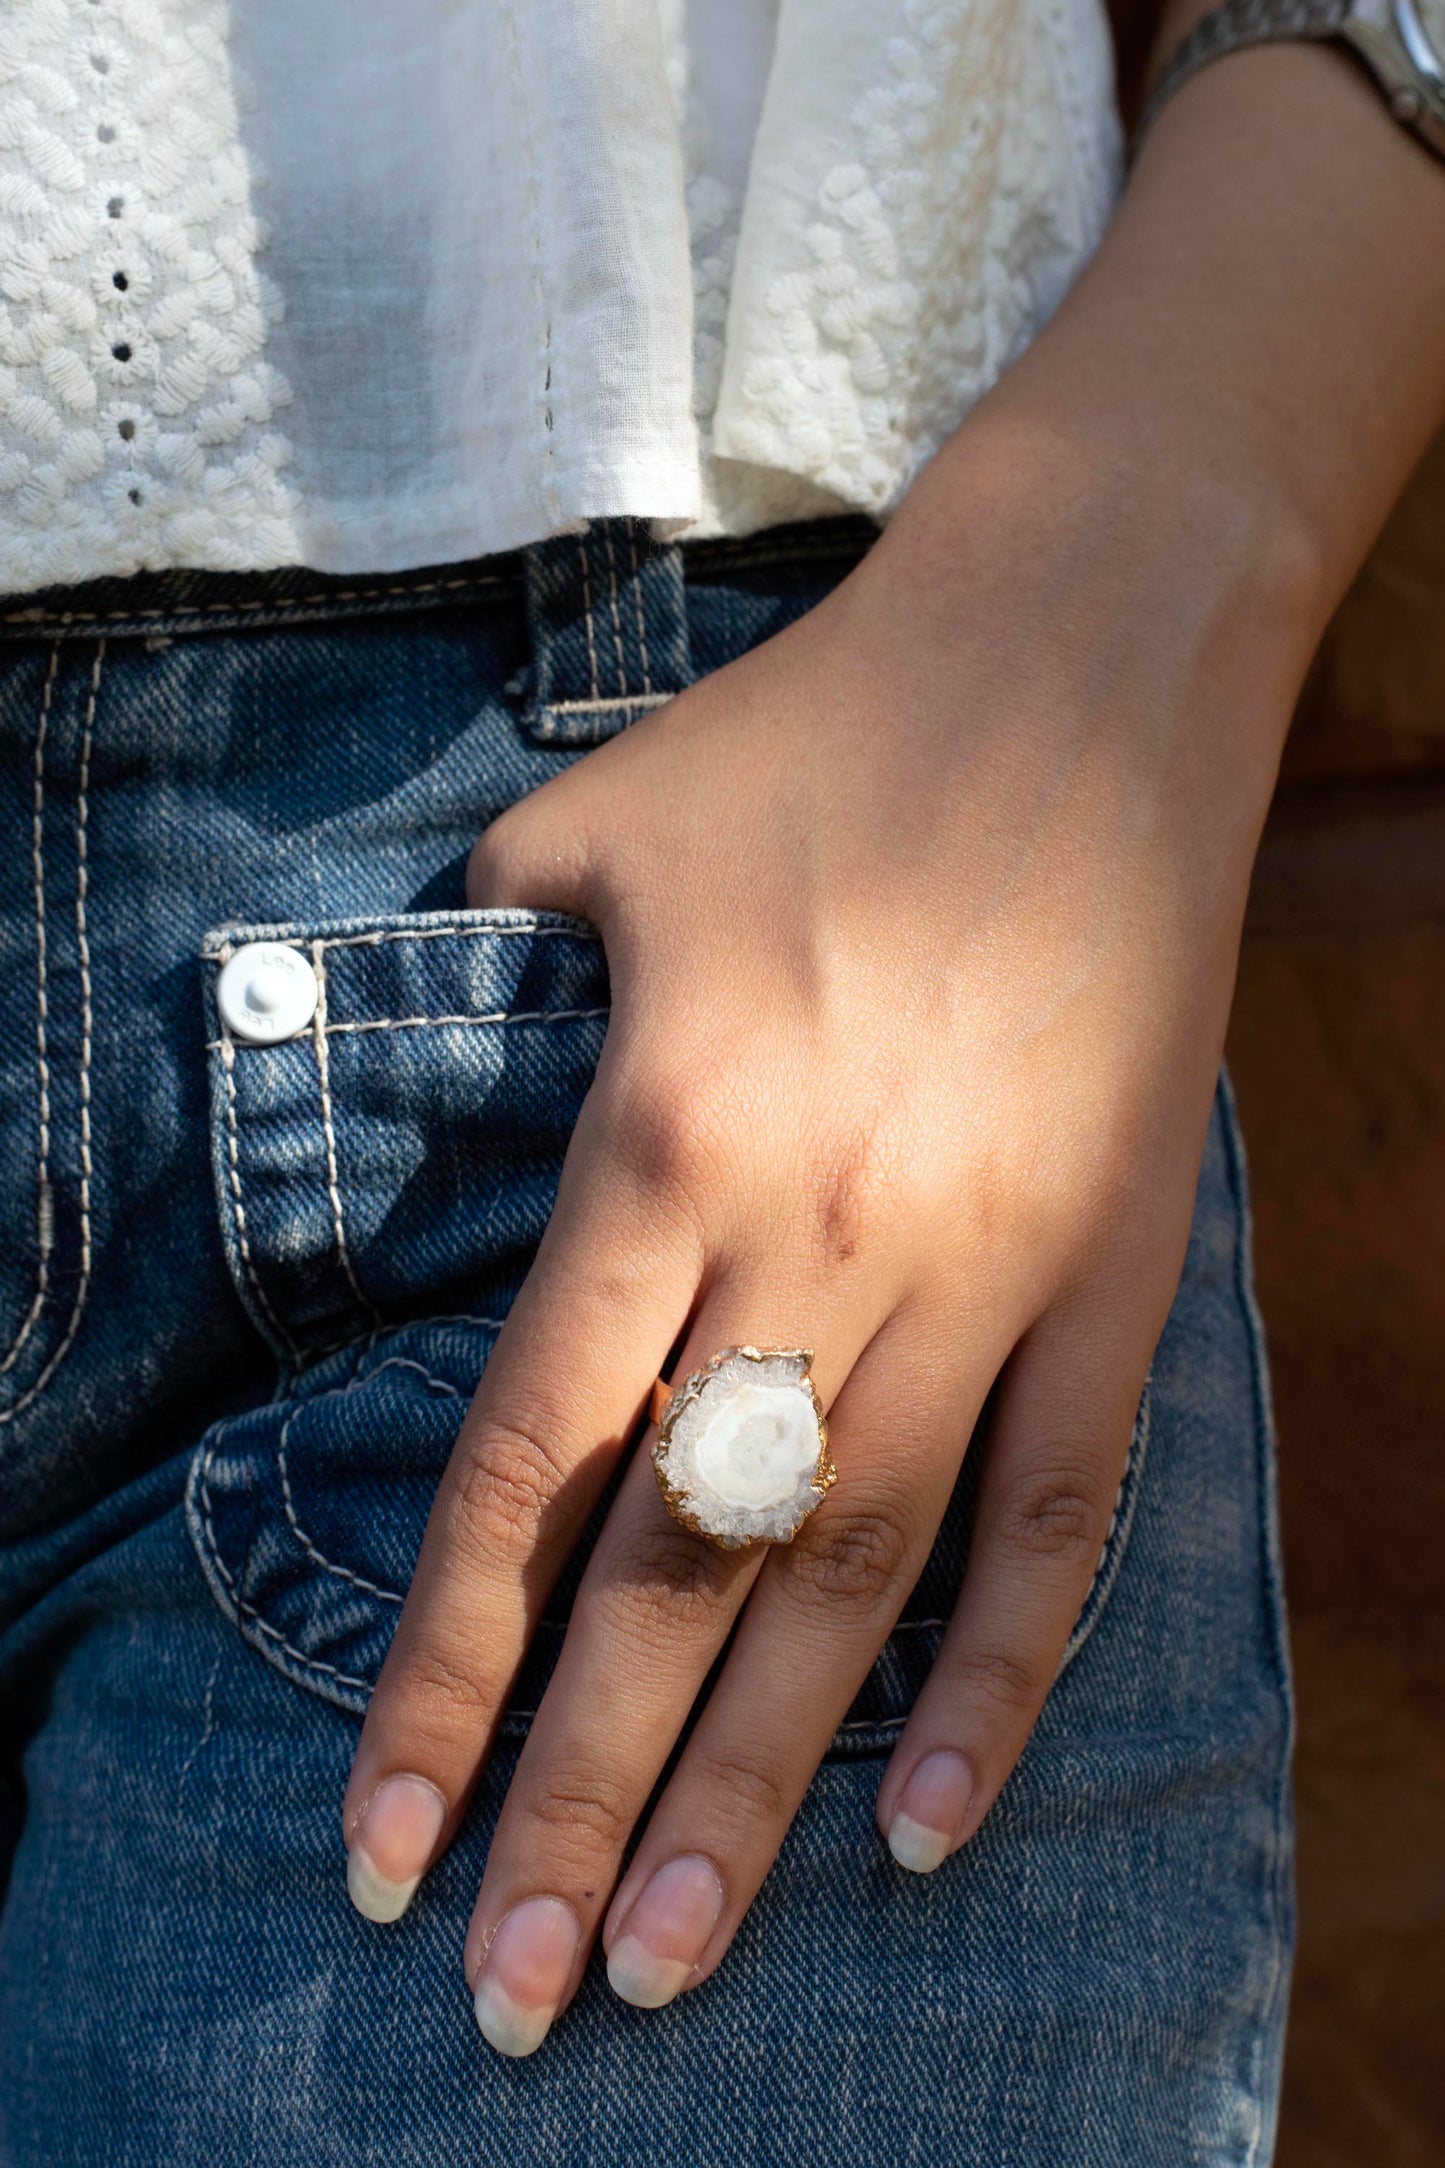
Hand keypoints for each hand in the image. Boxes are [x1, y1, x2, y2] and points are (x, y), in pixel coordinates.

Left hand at [341, 418, 1305, 2054]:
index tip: (382, 1845)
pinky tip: (929, 1826)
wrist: (1082, 665)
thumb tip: (427, 1125)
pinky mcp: (1114, 1274)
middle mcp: (822, 1243)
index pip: (529, 1475)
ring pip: (856, 1586)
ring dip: (760, 1793)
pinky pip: (1058, 1512)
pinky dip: (999, 1679)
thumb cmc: (817, 742)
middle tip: (513, 2002)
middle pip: (683, 1578)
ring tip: (669, 1964)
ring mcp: (987, 1274)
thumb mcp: (585, 838)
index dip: (443, 1673)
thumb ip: (480, 999)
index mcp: (669, 1143)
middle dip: (579, 1799)